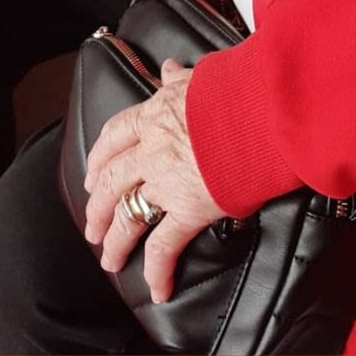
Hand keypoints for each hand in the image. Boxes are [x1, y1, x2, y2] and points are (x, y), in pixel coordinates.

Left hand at [83, 58, 226, 301]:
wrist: (262, 108)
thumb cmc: (239, 89)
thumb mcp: (203, 76)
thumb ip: (181, 78)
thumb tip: (168, 67)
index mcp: (155, 114)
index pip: (114, 136)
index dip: (99, 157)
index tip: (94, 173)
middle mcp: (152, 149)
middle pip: (112, 181)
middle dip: (98, 206)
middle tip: (93, 225)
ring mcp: (166, 181)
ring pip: (127, 215)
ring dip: (115, 240)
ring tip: (109, 259)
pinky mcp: (188, 208)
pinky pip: (163, 245)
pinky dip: (157, 270)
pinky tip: (156, 288)